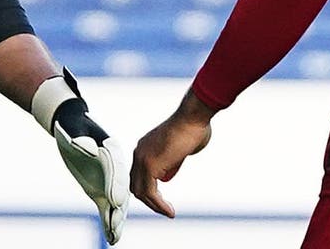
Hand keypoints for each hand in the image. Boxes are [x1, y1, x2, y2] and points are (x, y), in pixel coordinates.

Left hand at [32, 70, 129, 244]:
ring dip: (116, 220)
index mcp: (111, 151)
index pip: (116, 171)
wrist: (72, 127)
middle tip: (117, 224)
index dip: (117, 186)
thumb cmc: (73, 126)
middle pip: (120, 189)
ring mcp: (109, 180)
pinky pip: (107, 207)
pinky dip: (110, 221)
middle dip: (119, 209)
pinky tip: (111, 236)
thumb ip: (84, 141)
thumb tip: (92, 150)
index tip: (117, 200)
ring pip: (116, 202)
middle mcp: (114, 168)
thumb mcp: (77, 131)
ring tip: (115, 236)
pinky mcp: (101, 190)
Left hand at [130, 91, 213, 218]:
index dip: (148, 189)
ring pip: (141, 191)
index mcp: (145, 146)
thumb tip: (171, 170)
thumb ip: (173, 160)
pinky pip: (150, 193)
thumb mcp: (180, 148)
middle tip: (164, 208)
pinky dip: (158, 205)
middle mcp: (140, 152)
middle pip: (136, 183)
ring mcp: (142, 158)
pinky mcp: (150, 165)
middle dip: (149, 200)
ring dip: (154, 205)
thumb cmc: (193, 127)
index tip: (161, 199)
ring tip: (168, 212)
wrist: (193, 117)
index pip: (139, 174)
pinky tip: (169, 211)